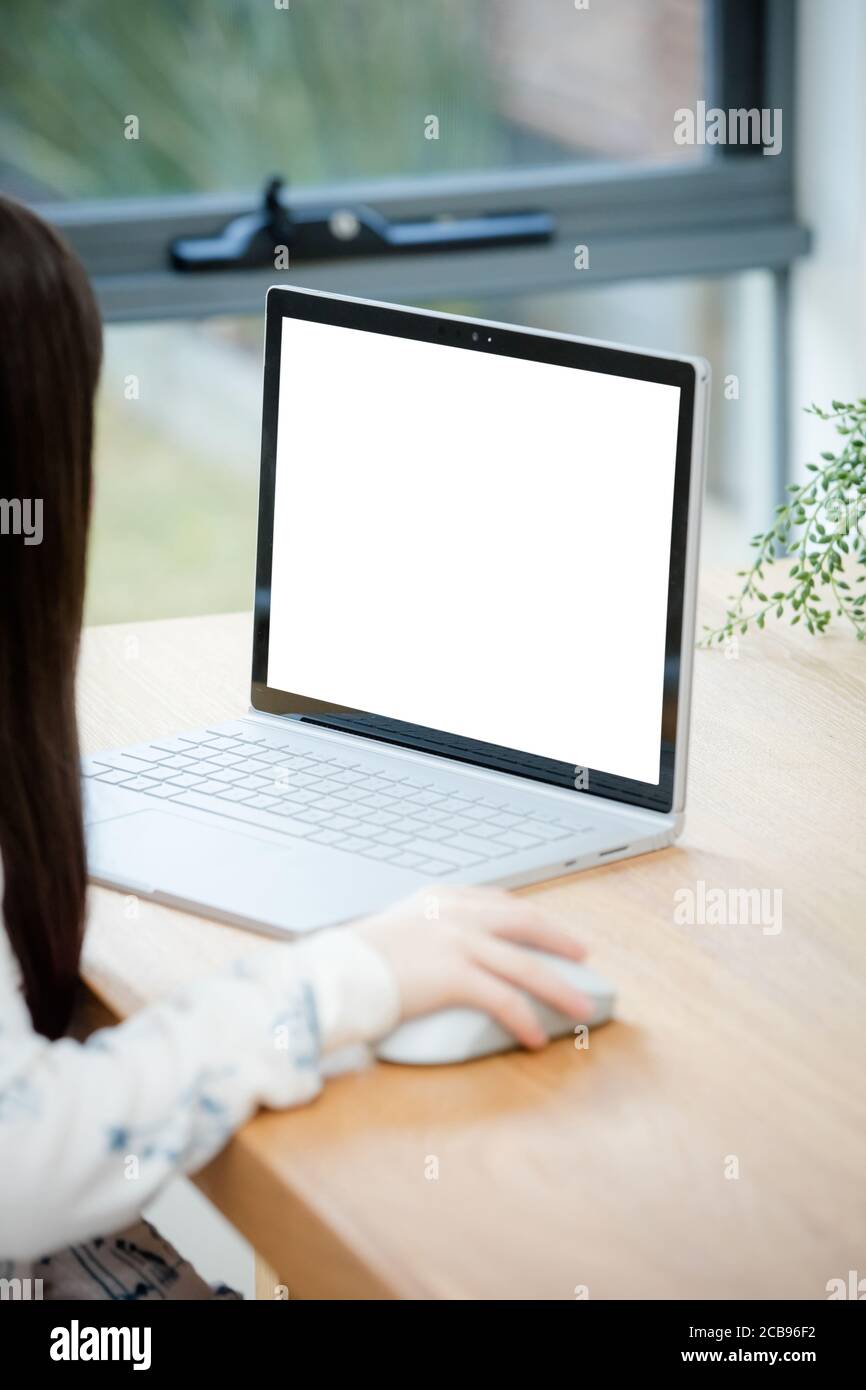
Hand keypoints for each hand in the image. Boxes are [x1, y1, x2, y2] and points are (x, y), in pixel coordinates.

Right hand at [353, 884, 591, 1048]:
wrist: (332, 972)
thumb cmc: (352, 961)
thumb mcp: (394, 929)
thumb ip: (423, 933)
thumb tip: (440, 957)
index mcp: (440, 898)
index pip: (499, 901)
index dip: (530, 916)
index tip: (546, 926)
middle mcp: (454, 913)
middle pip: (524, 923)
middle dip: (558, 939)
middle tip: (582, 954)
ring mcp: (457, 941)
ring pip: (525, 964)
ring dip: (559, 987)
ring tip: (581, 1006)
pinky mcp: (455, 975)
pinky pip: (504, 999)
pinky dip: (525, 1019)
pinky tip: (536, 1036)